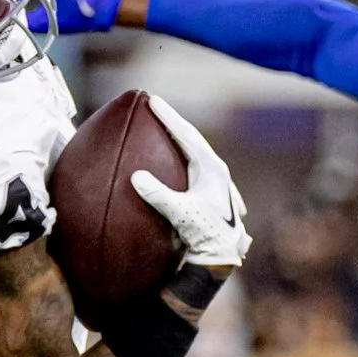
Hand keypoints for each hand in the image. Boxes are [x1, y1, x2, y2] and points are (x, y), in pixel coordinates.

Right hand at [130, 96, 250, 269]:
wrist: (221, 256)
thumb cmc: (203, 233)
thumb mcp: (179, 212)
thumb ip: (158, 194)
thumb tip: (136, 176)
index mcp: (211, 168)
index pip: (186, 135)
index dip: (168, 117)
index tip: (152, 100)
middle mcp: (217, 171)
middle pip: (192, 139)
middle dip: (173, 123)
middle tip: (155, 108)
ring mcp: (216, 181)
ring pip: (195, 151)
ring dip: (179, 139)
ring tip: (162, 129)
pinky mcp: (212, 192)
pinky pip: (194, 165)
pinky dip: (180, 156)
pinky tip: (174, 161)